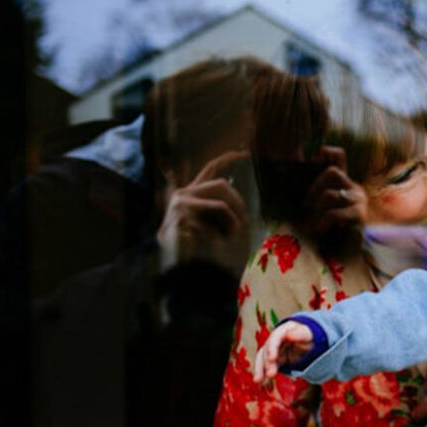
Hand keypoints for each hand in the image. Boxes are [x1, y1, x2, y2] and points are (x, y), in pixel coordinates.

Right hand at [157, 150, 250, 277]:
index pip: (211, 168)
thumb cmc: (201, 252)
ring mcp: (179, 205)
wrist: (181, 274)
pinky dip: (221, 232)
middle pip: (220, 184)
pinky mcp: (181, 216)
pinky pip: (214, 218)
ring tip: (233, 237)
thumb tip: (239, 201)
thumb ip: (223, 210)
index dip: (228, 158)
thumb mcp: (215, 227)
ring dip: (233, 222)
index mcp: (191, 195)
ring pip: (221, 204)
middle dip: (238, 203)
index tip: (246, 153)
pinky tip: (216, 243)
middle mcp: (182, 195)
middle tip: (246, 223)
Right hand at [253, 322, 313, 382]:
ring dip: (261, 369)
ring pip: (263, 358)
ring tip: (260, 381)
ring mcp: (273, 349)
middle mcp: (276, 339)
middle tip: (271, 374)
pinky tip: (261, 381)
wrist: (311, 345)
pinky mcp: (274, 359)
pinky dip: (262, 373)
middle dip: (267, 363)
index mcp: (284, 330)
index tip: (272, 358)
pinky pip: (266, 366)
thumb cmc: (310, 338)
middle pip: (267, 349)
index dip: (272, 348)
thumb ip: (300, 334)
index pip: (275, 337)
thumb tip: (288, 334)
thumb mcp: (309, 335)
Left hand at [299, 146, 366, 236]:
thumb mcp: (322, 209)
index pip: (339, 156)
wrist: (351, 257)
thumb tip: (296, 184)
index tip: (313, 161)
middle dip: (313, 189)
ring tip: (312, 225)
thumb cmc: (333, 233)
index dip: (326, 153)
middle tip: (306, 208)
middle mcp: (355, 189)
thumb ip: (315, 195)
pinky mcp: (359, 216)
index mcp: (345, 184)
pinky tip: (319, 230)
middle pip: (332, 172)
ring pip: (330, 194)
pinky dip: (321, 223)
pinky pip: (334, 213)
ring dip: (316, 210)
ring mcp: (359, 201)